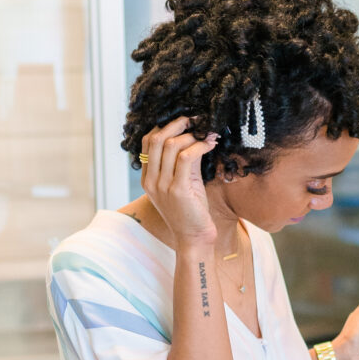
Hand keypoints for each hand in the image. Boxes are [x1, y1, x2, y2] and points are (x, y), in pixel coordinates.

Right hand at [140, 118, 218, 247]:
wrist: (193, 239)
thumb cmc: (190, 212)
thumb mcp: (183, 183)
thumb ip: (183, 162)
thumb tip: (194, 137)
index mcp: (147, 179)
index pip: (147, 142)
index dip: (165, 126)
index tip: (184, 122)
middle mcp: (151, 181)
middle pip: (156, 138)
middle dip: (177, 124)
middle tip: (196, 120)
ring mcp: (162, 186)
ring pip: (171, 145)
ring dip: (192, 135)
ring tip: (208, 135)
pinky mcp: (178, 190)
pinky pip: (187, 157)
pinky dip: (200, 146)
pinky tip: (210, 145)